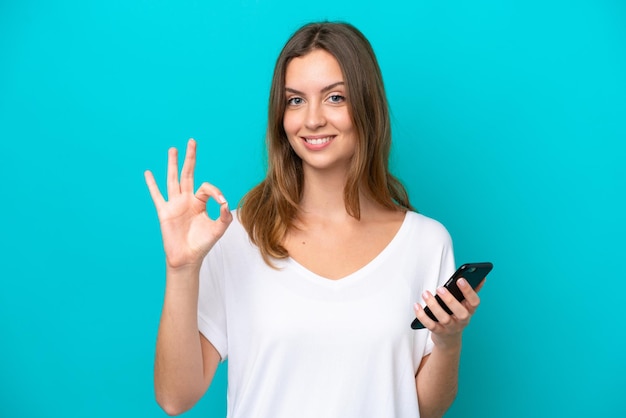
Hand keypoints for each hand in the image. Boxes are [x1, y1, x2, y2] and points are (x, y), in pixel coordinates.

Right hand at [144, 139, 232, 269]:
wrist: (187, 258)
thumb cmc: (202, 244)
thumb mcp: (218, 230)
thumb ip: (225, 216)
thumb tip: (225, 202)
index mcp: (200, 202)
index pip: (206, 187)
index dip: (215, 191)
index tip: (221, 201)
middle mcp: (186, 200)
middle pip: (188, 174)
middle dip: (190, 158)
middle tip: (192, 141)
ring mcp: (174, 204)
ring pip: (173, 179)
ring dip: (172, 164)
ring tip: (173, 149)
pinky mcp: (164, 212)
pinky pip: (157, 196)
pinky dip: (152, 185)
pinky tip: (148, 173)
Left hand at [413, 278, 483, 349]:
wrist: (449, 339)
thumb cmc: (456, 315)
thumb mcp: (465, 305)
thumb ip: (471, 291)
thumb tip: (482, 277)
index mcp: (470, 310)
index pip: (474, 302)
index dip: (469, 291)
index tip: (460, 279)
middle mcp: (462, 320)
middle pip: (460, 312)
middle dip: (450, 299)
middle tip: (440, 288)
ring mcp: (451, 327)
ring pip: (444, 318)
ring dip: (434, 305)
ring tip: (426, 293)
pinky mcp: (439, 332)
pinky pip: (430, 325)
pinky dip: (422, 316)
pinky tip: (417, 305)